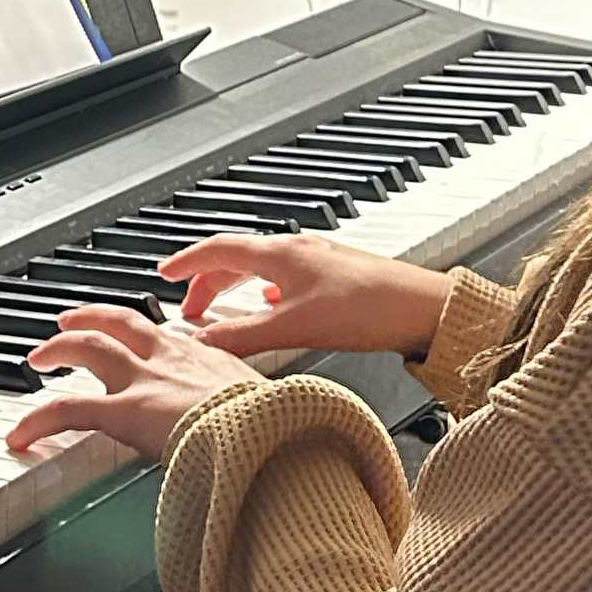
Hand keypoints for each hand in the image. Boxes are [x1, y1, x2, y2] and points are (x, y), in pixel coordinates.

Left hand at [5, 305, 261, 463]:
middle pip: (122, 322)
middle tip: (70, 320)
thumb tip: (270, 436)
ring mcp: (145, 381)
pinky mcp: (124, 410)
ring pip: (88, 348)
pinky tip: (20, 436)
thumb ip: (256, 413)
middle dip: (93, 318)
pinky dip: (37, 420)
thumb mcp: (271, 409)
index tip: (137, 339)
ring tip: (39, 356)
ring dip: (59, 348)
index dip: (147, 336)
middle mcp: (172, 359)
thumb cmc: (277, 430)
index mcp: (209, 358)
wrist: (270, 436)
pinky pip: (67, 408)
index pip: (169, 337)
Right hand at [157, 233, 451, 364]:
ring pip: (262, 267)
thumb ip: (246, 336)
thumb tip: (205, 342)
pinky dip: (266, 292)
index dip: (186, 263)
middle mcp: (298, 250)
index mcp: (281, 254)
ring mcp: (318, 260)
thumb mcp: (296, 328)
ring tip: (225, 310)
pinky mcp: (337, 276)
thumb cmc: (370, 308)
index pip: (218, 250)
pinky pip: (287, 278)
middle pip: (237, 259)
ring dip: (236, 287)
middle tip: (189, 306)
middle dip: (207, 281)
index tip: (165, 273)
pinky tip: (275, 308)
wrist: (426, 308)